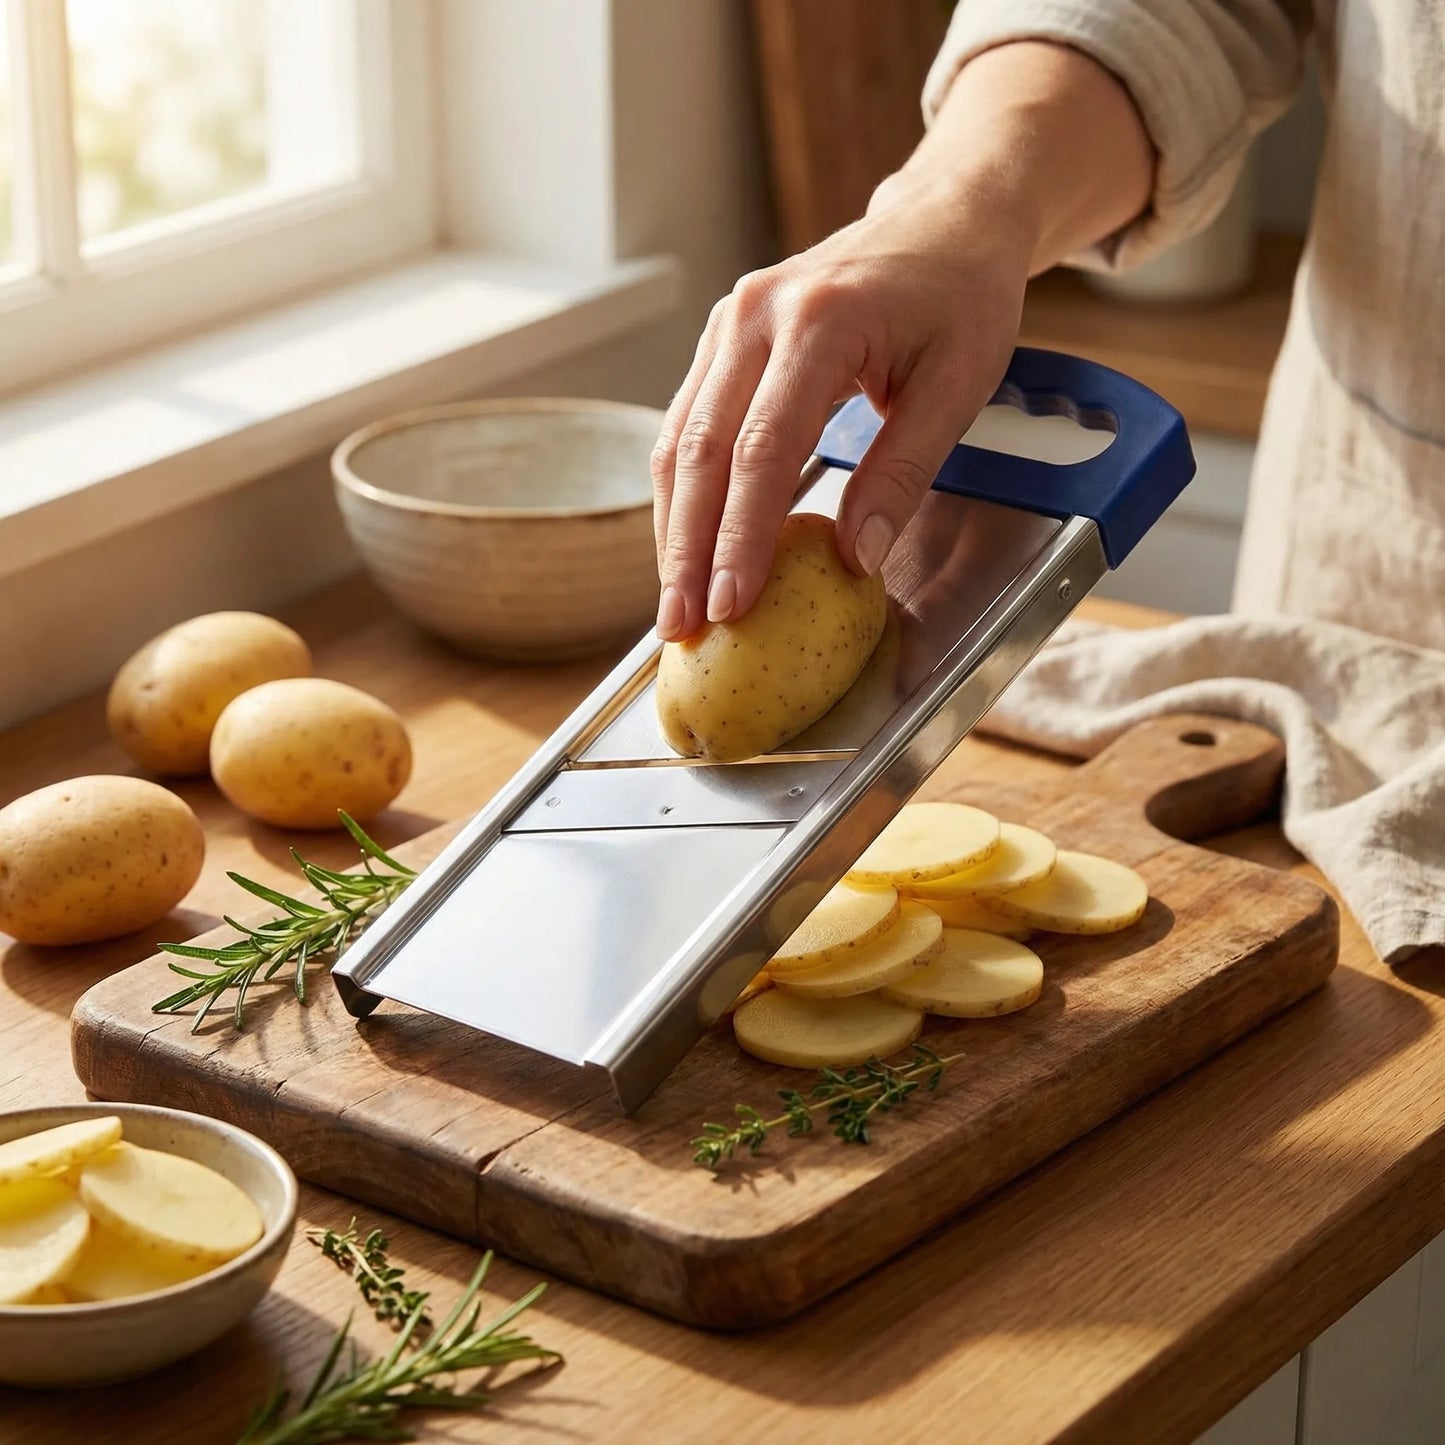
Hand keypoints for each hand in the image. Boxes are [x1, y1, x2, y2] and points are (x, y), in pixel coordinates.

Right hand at [649, 37, 1154, 642]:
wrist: (944, 219)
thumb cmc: (961, 298)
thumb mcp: (959, 385)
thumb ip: (902, 472)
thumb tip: (853, 561)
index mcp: (819, 322)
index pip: (764, 449)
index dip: (742, 537)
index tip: (733, 605)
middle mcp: (756, 315)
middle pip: (701, 451)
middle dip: (687, 550)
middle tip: (682, 626)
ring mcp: (730, 323)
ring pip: (680, 441)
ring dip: (674, 530)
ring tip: (676, 604)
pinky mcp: (723, 339)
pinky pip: (688, 424)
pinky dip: (684, 493)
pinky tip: (687, 546)